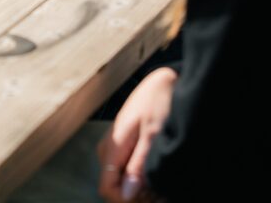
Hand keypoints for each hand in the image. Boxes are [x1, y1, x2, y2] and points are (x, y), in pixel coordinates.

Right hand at [97, 66, 177, 201]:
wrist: (164, 80)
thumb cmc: (159, 102)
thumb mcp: (153, 135)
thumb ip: (138, 165)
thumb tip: (126, 194)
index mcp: (113, 145)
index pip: (106, 187)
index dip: (125, 199)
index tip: (149, 198)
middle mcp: (109, 146)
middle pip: (113, 184)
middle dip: (135, 194)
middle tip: (161, 193)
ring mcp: (116, 144)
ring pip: (120, 177)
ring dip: (140, 186)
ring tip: (163, 184)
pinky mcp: (125, 141)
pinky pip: (126, 167)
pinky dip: (141, 174)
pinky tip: (157, 172)